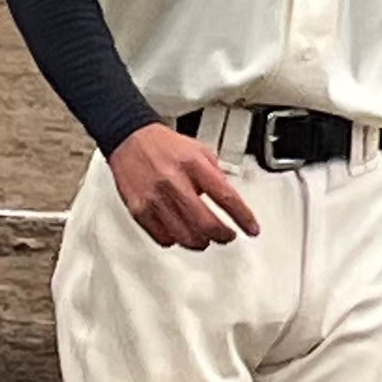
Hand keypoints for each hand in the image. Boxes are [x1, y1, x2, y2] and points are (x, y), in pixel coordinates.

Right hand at [108, 124, 259, 250]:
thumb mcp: (199, 150)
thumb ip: (215, 173)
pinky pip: (163, 237)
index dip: (243, 217)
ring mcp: (156, 197)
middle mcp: (174, 181)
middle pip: (206, 222)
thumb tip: (230, 197)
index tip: (252, 229)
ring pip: (185, 235)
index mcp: (193, 164)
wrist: (130, 139)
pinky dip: (176, 240)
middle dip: (223, 235)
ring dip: (201, 242)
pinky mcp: (140, 209)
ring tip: (206, 238)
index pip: (225, 196)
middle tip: (228, 236)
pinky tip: (180, 233)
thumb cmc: (164, 145)